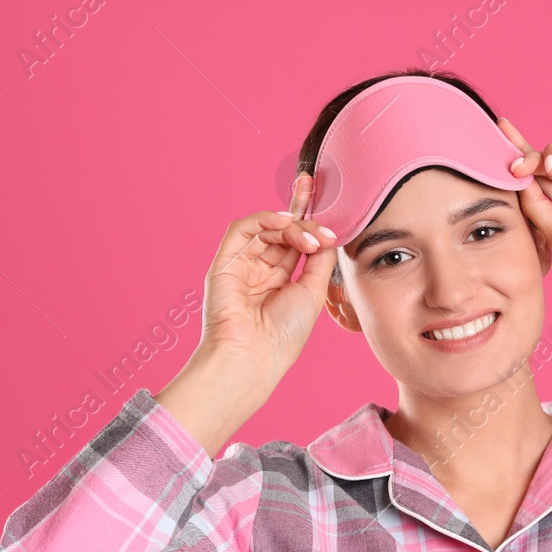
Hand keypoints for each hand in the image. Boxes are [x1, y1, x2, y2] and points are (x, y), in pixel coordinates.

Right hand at [155, 175, 337, 455]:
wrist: (253, 358)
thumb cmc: (284, 336)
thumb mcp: (313, 292)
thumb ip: (319, 260)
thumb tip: (326, 232)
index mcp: (282, 280)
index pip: (295, 240)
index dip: (308, 216)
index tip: (322, 193)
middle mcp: (261, 270)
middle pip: (282, 230)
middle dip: (304, 215)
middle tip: (325, 221)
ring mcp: (242, 265)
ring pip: (267, 228)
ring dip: (292, 226)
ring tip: (309, 240)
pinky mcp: (224, 263)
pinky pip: (242, 230)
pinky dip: (264, 220)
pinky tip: (284, 222)